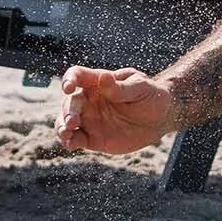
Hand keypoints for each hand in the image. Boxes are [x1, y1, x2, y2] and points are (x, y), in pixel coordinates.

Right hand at [54, 65, 177, 154]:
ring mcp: (90, 119)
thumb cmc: (150, 96)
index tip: (68, 88)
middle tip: (73, 120)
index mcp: (99, 82)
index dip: (69, 79)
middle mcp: (90, 100)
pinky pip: (76, 139)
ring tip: (66, 133)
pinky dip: (69, 141)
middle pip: (70, 102)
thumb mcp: (139, 88)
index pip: (77, 75)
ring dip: (61, 126)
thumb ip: (120, 87)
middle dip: (68, 111)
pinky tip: (70, 144)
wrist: (160, 119)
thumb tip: (103, 77)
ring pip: (66, 121)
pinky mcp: (93, 138)